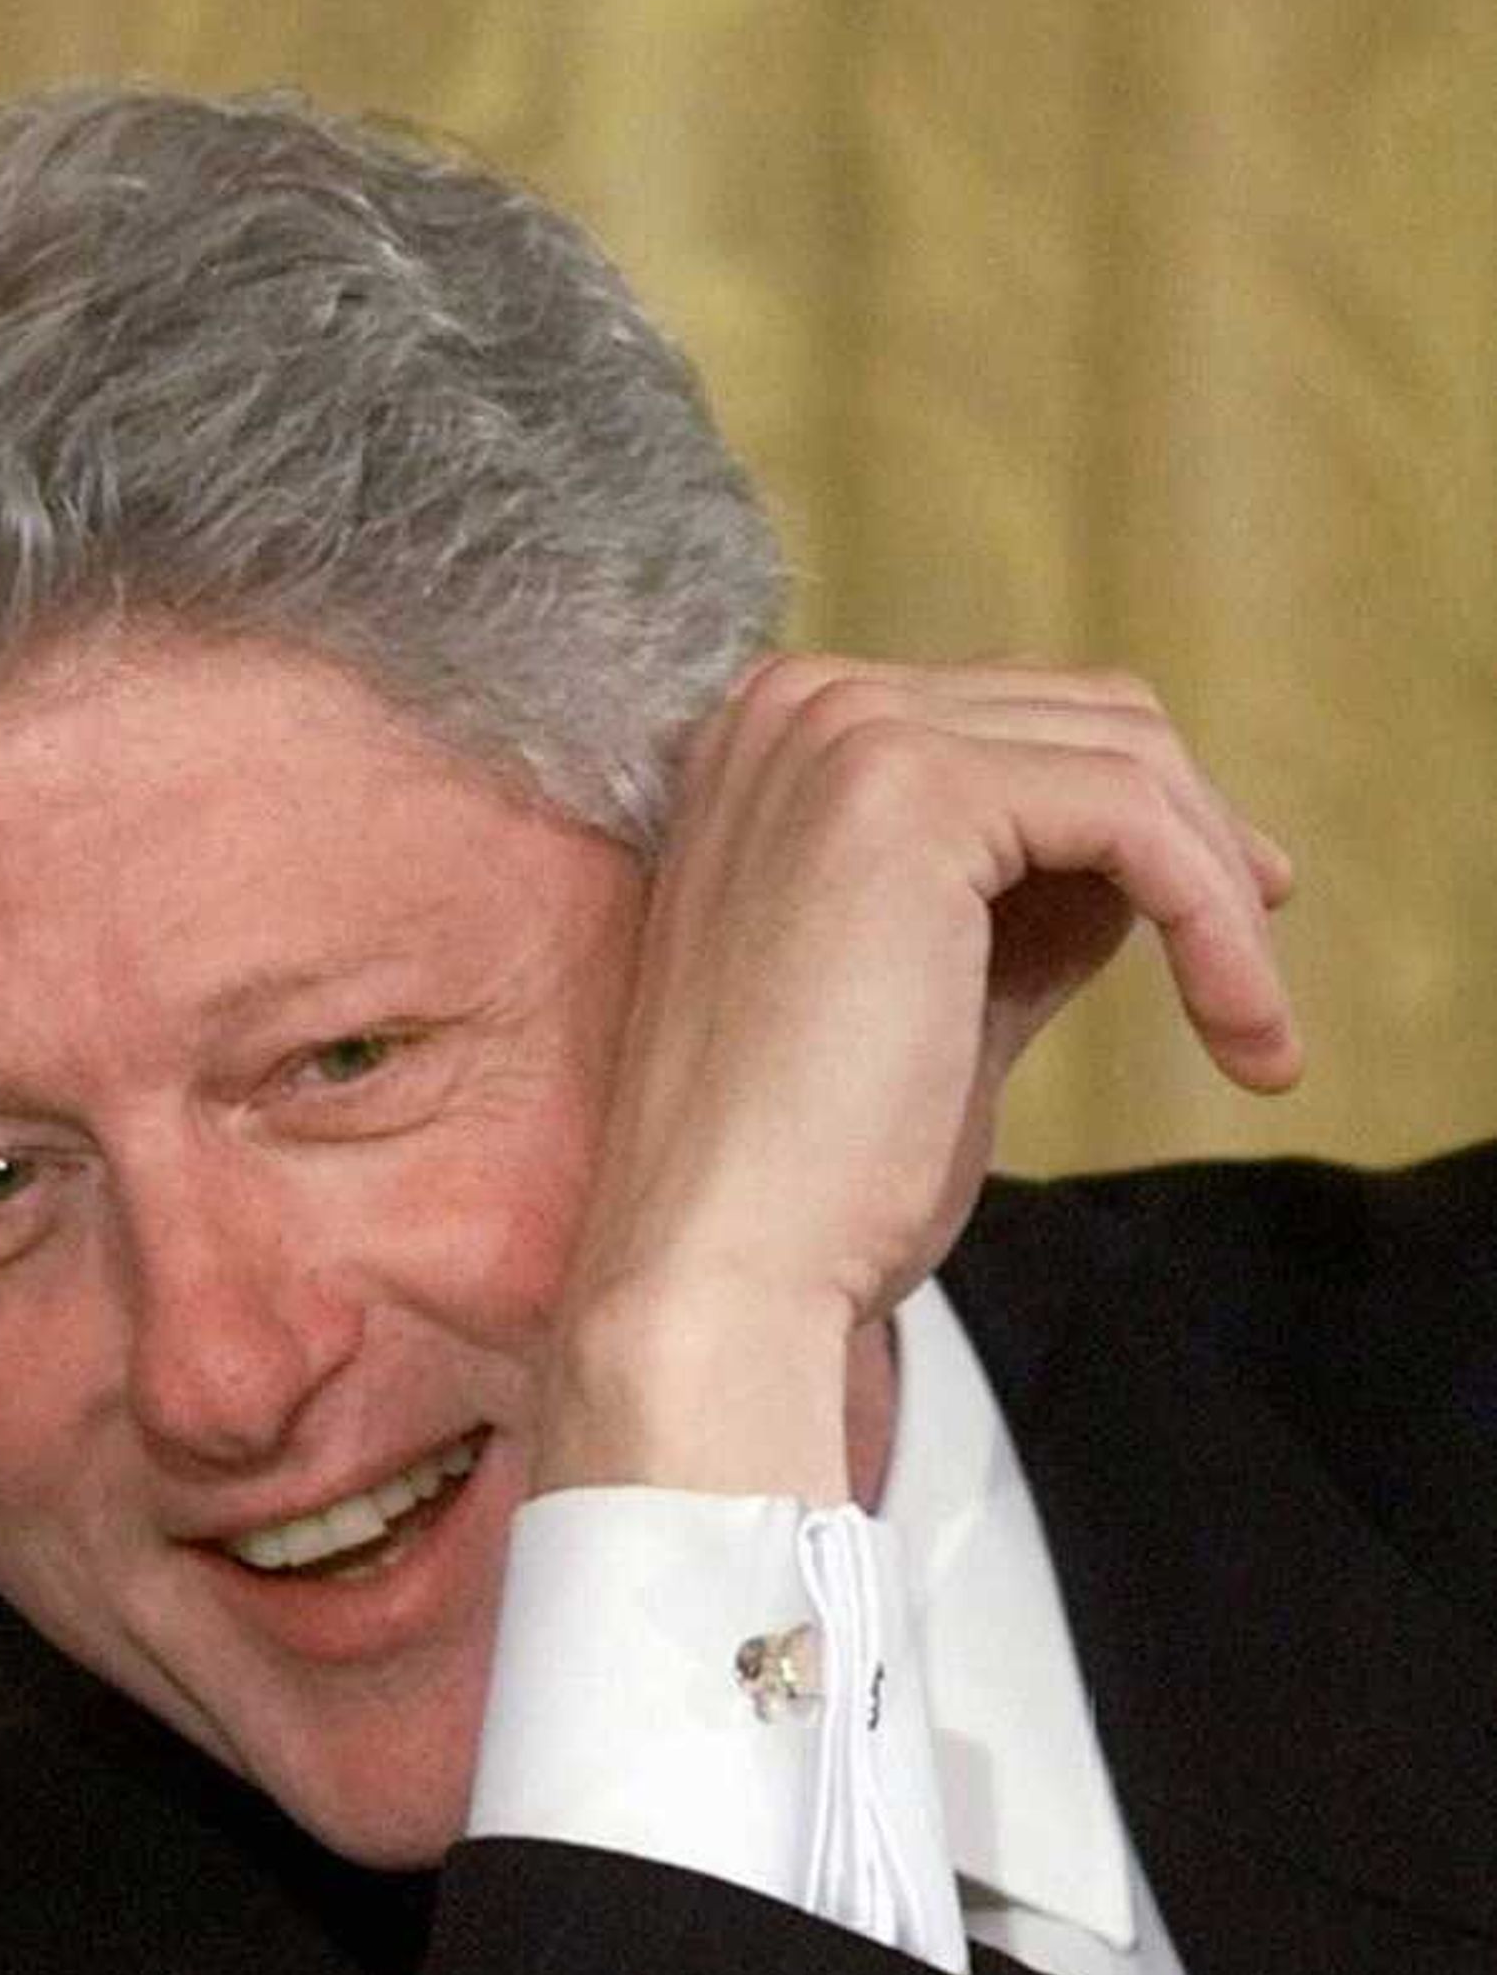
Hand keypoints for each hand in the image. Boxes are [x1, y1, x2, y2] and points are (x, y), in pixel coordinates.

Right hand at [537, 657, 1295, 1497]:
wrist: (721, 1264)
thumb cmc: (808, 1173)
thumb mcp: (923, 992)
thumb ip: (1007, 902)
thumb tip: (1146, 851)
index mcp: (767, 748)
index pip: (1011, 725)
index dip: (1139, 823)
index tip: (1223, 929)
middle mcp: (790, 710)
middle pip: (1083, 718)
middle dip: (1196, 846)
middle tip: (1250, 984)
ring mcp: (839, 738)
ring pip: (1127, 759)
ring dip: (1219, 899)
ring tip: (1252, 1033)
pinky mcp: (909, 792)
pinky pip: (1135, 817)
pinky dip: (1215, 923)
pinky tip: (1240, 1031)